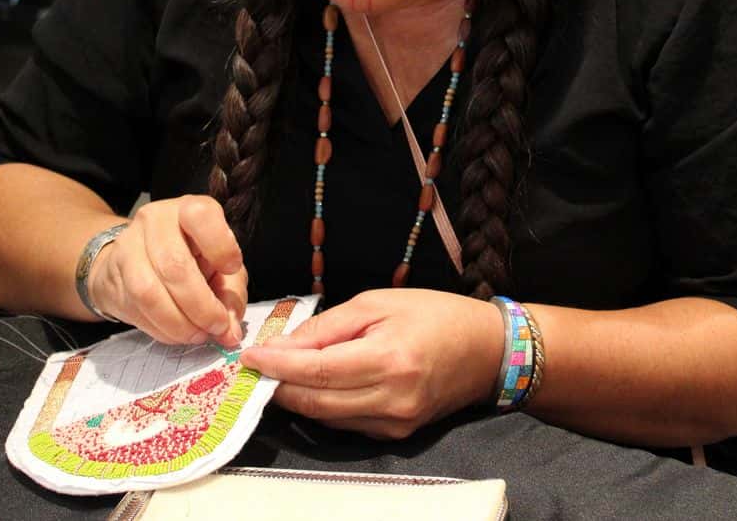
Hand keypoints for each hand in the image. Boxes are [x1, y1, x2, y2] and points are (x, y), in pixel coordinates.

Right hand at [86, 195, 246, 347]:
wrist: (136, 259)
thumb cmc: (191, 260)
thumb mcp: (220, 269)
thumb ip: (230, 296)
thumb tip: (230, 333)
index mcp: (188, 210)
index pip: (201, 216)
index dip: (220, 246)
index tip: (231, 268)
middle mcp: (155, 221)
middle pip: (174, 266)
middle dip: (201, 306)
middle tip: (217, 327)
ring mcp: (128, 246)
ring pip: (149, 292)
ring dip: (179, 323)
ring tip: (197, 335)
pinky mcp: (112, 274)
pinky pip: (136, 308)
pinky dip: (161, 329)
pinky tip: (176, 333)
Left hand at [242, 289, 504, 439]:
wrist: (487, 350)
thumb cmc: (435, 315)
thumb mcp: (379, 302)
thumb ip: (329, 325)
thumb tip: (285, 345)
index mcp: (389, 358)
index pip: (317, 369)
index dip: (277, 364)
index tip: (248, 355)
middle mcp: (391, 398)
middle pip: (315, 401)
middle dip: (279, 385)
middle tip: (255, 367)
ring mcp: (395, 421)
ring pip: (326, 417)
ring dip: (297, 397)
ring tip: (278, 374)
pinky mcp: (397, 433)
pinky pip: (346, 423)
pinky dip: (324, 406)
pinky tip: (314, 386)